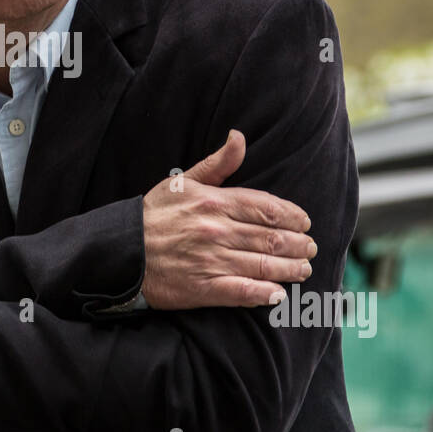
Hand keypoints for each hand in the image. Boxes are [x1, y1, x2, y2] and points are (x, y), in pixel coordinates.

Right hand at [141, 129, 315, 309]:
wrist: (122, 251)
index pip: (266, 207)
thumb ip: (217, 164)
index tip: (305, 222)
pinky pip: (242, 292)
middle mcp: (216, 231)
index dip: (292, 216)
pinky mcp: (203, 288)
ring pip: (263, 265)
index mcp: (214, 203)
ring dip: (290, 268)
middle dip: (298, 244)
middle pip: (271, 237)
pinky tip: (279, 294)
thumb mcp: (182, 182)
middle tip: (310, 247)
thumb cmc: (153, 215)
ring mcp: (211, 261)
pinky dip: (264, 294)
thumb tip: (239, 137)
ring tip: (304, 269)